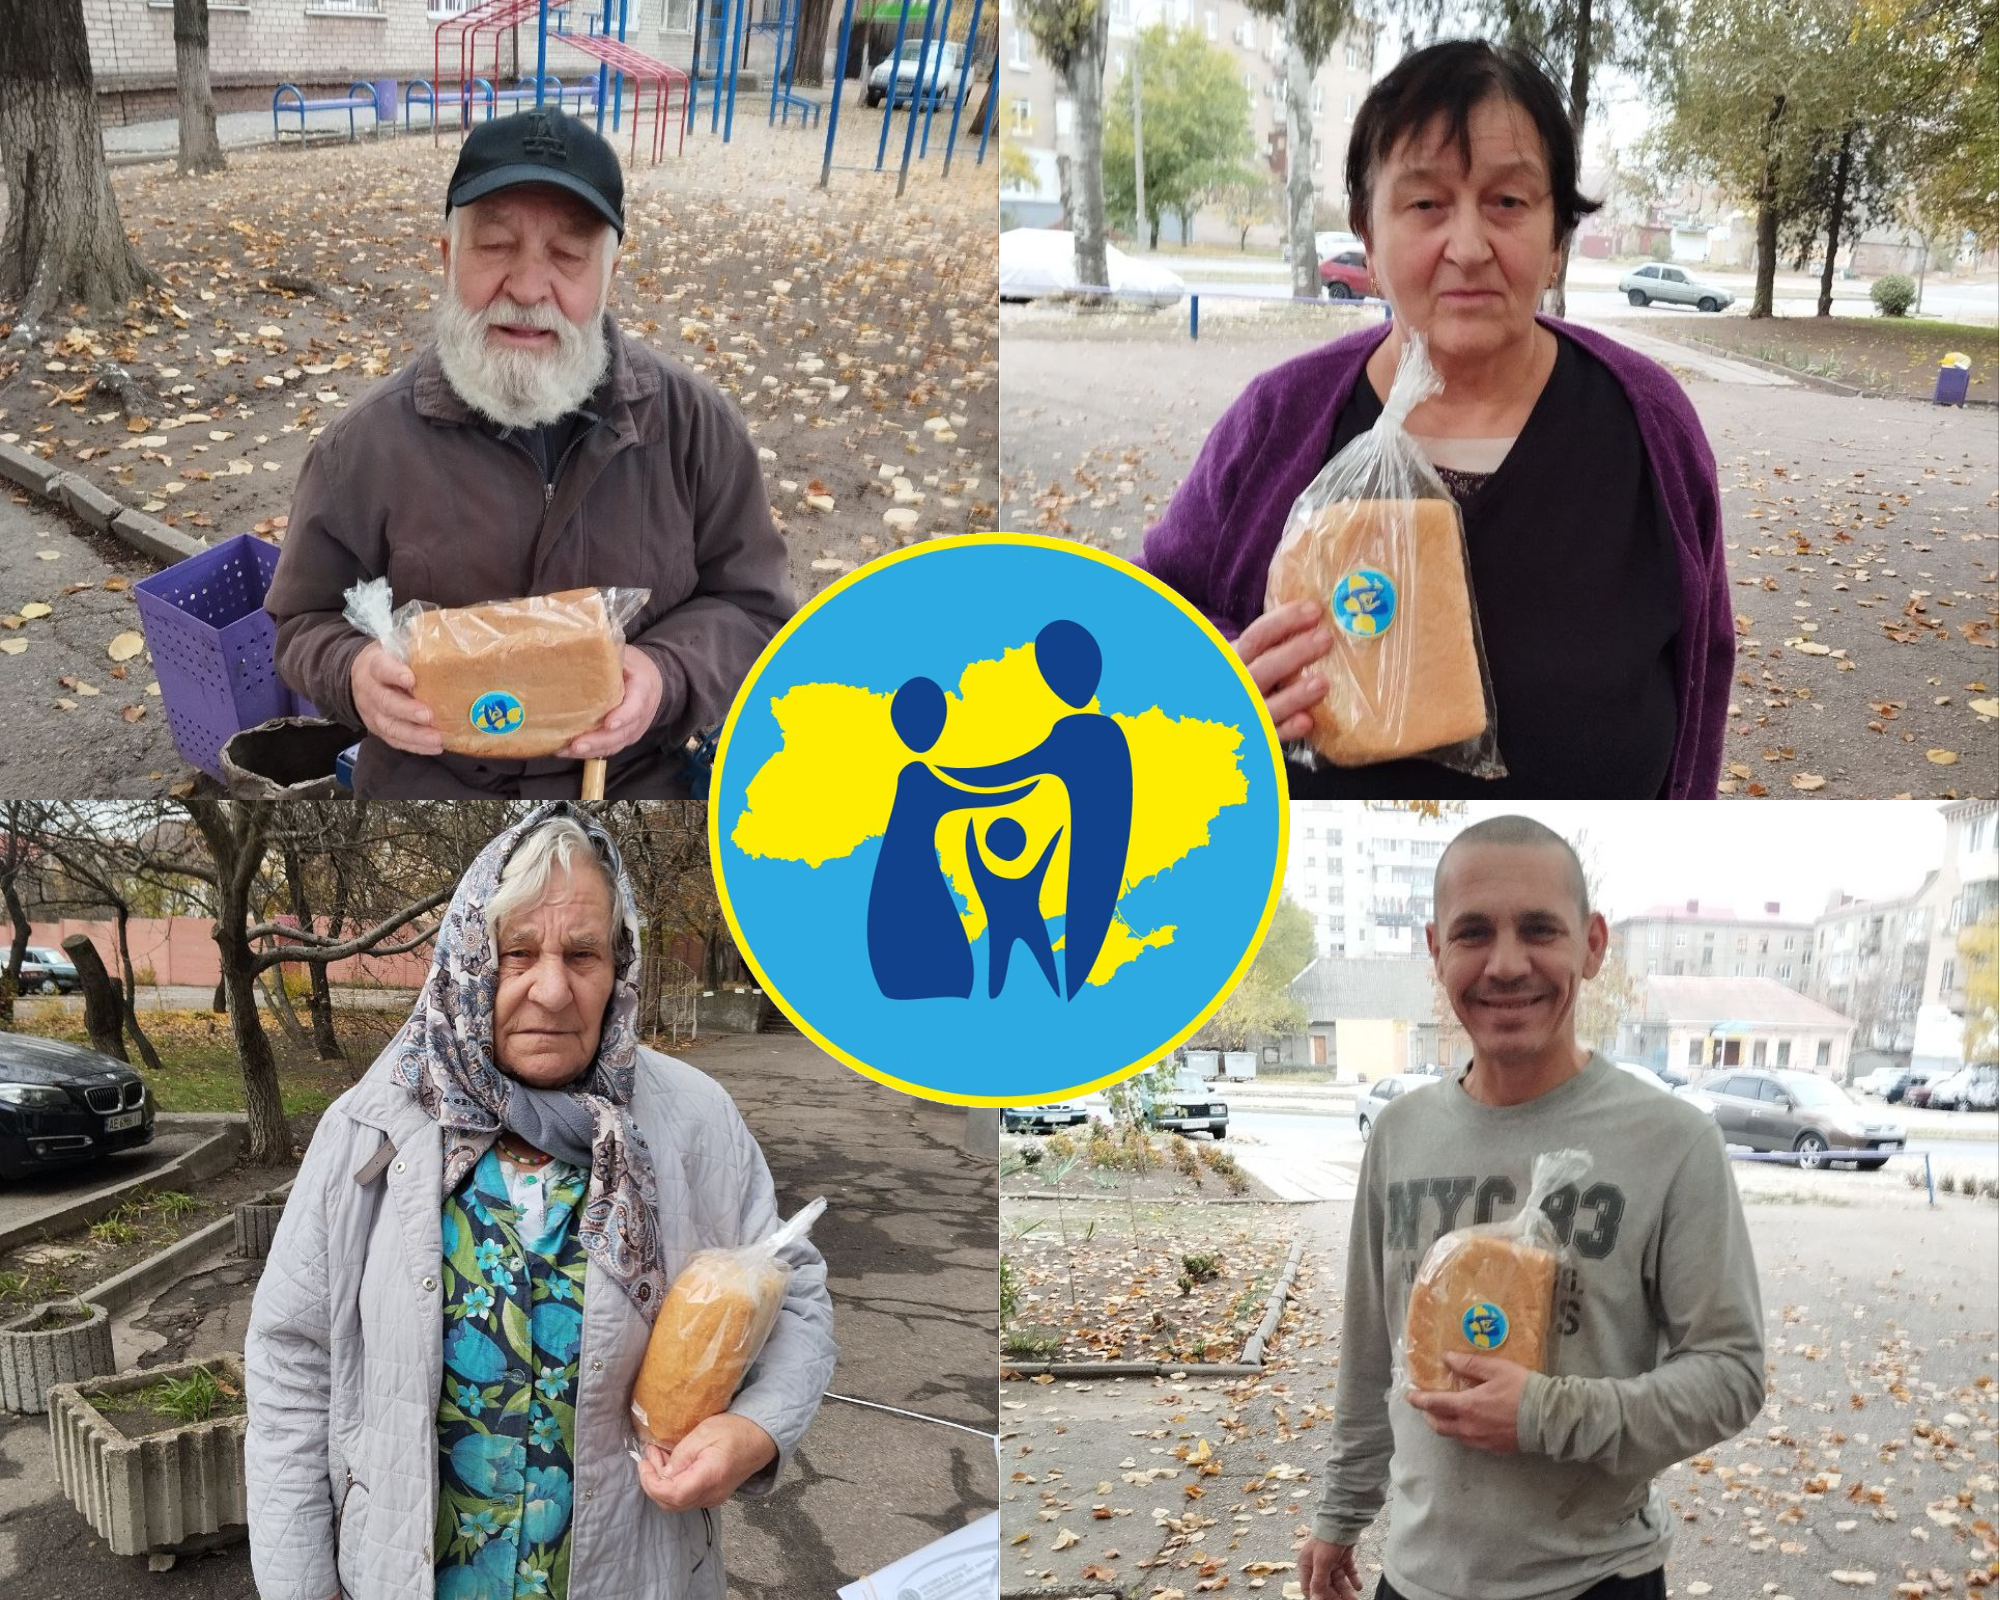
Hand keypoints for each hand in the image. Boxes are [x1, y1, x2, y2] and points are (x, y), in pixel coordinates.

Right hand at [350, 641, 443, 754]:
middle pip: (385, 702)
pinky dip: (415, 746)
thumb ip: (414, 647)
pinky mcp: (379, 729)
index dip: (394, 673)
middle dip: (407, 710)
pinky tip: (434, 746)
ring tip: (436, 738)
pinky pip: (395, 740)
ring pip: (389, 726)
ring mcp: (373, 712)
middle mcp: (370, 690)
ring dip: (414, 734)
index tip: (410, 678)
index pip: (381, 668)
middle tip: (428, 715)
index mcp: (374, 665)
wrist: (357, 677)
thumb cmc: (388, 660)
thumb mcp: (395, 647)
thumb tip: (449, 641)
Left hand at [562, 647, 662, 760]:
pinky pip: (607, 748)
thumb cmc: (635, 667)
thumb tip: (578, 650)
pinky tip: (567, 751)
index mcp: (643, 690)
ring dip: (590, 750)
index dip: (623, 716)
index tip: (608, 723)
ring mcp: (633, 729)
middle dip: (598, 741)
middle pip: (622, 733)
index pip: (636, 706)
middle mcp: (641, 715)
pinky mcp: (623, 738)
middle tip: (575, 744)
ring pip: (613, 744)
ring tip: (565, 750)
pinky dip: (589, 752)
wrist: (654, 683)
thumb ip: (609, 657)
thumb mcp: (627, 655)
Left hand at [635, 1413, 778, 1511]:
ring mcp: (713, 1498)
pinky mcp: (713, 1495)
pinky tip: (670, 1465)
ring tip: (656, 1456)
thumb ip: (682, 1454)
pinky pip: (686, 1497)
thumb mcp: (705, 1432)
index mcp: (709, 1477)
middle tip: (648, 1457)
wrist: (760, 1438)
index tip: (643, 1465)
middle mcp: (711, 1494)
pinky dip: (673, 1484)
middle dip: (653, 1482)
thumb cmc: (735, 1430)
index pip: (672, 1495)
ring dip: (661, 1483)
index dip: (652, 1484)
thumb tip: (663, 1473)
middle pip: (671, 1503)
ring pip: (677, 1502)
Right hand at [1235, 599, 1332, 742]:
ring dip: (1294, 695)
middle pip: (1264, 668)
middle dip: (1295, 653)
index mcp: (1234, 659)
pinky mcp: (1258, 737)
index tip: (1314, 610)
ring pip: (1267, 705)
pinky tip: (1307, 721)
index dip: (1284, 622)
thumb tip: (1318, 612)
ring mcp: (1246, 712)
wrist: (1215, 716)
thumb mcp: (1247, 656)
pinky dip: (1288, 729)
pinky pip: (1272, 735)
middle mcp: (1238, 685)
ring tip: (1322, 682)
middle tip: (1326, 639)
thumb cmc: (1244, 676)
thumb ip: (1272, 642)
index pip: (1256, 637)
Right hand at [1298, 1537, 1362, 1599]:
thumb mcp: (1321, 1563)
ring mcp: (1331, 1561)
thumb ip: (1318, 1582)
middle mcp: (1318, 1564)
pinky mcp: (1343, 1557)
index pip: (1309, 1587)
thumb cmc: (1326, 1541)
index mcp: (1307, 1565)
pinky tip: (1358, 1586)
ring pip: (1338, 1580)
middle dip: (1335, 1595)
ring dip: (1346, 1590)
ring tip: (1354, 1599)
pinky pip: (1348, 1572)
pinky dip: (1353, 1579)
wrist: (1342, 1521)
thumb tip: (1315, 1599)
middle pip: (1325, 1586)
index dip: (1317, 1596)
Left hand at [1405, 1351, 1526, 1453]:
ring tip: (1444, 1413)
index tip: (1409, 1395)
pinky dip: (1461, 1432)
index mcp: (1467, 1406)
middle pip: (1439, 1425)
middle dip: (1428, 1415)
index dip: (1419, 1400)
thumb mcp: (1496, 1369)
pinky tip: (1468, 1423)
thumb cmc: (1522, 1389)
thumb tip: (1447, 1358)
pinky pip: (1469, 1442)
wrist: (1548, 1418)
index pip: (1433, 1405)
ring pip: (1453, 1435)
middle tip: (1426, 1404)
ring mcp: (1481, 1441)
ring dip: (1444, 1424)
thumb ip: (1469, 1364)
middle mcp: (1469, 1427)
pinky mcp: (1493, 1449)